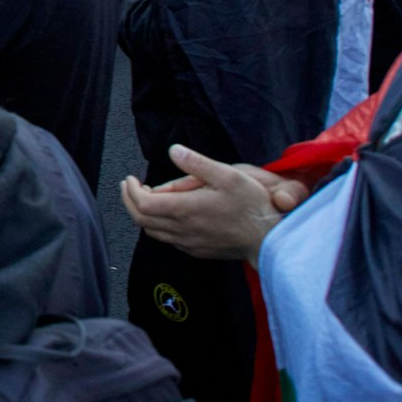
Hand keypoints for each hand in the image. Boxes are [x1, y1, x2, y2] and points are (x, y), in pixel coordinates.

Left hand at [120, 144, 307, 264]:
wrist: (272, 239)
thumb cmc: (253, 206)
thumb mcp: (228, 175)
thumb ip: (197, 163)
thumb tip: (173, 150)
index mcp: (185, 209)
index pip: (141, 204)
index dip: (130, 191)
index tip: (130, 179)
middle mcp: (182, 229)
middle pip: (141, 219)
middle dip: (129, 201)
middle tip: (130, 187)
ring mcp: (189, 243)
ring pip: (153, 232)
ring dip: (143, 214)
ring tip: (148, 197)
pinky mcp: (198, 251)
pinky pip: (168, 240)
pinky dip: (159, 225)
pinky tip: (168, 214)